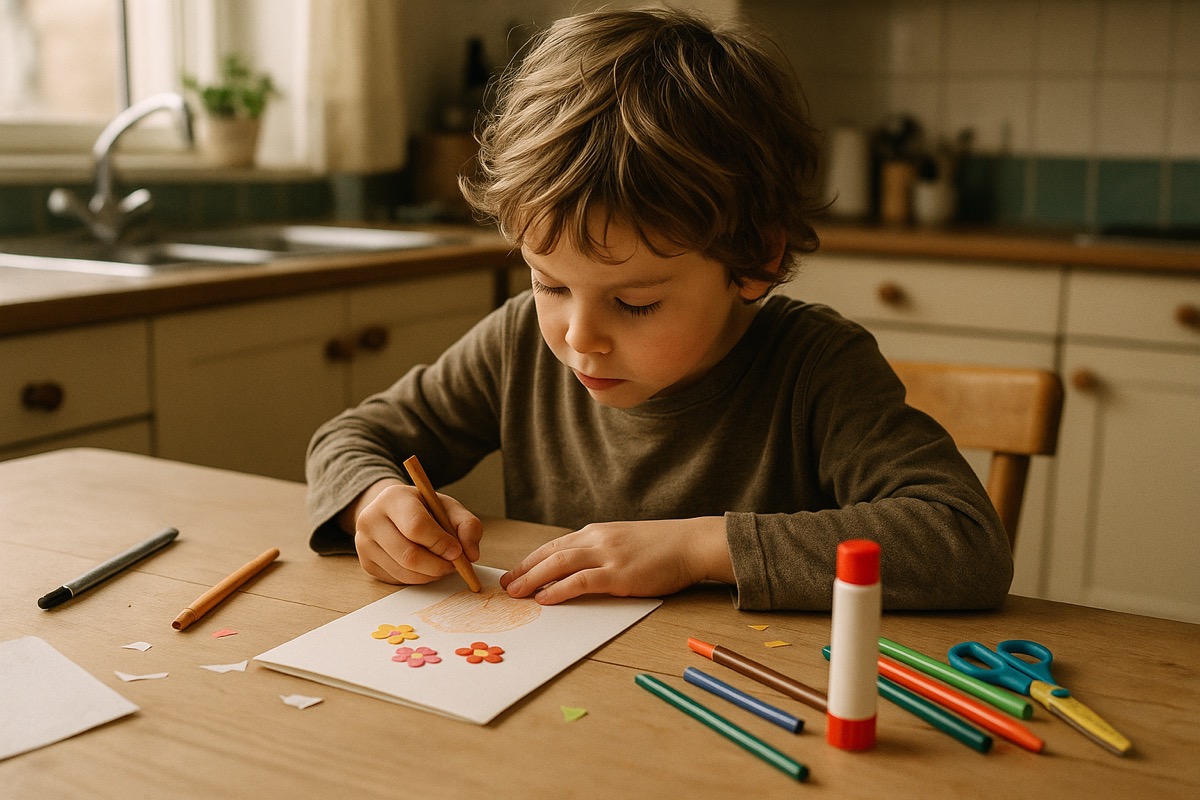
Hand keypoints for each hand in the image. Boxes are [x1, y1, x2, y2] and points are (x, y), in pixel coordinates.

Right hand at [347, 478, 482, 584]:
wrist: (392, 512)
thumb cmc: (424, 509)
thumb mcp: (447, 507)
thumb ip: (467, 525)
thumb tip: (471, 554)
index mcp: (393, 498)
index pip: (416, 526)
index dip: (440, 543)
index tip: (457, 551)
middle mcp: (371, 519)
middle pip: (409, 555)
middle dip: (438, 565)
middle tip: (454, 565)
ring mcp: (364, 543)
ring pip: (404, 572)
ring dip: (431, 574)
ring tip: (442, 564)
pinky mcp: (366, 563)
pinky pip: (398, 580)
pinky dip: (418, 578)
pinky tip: (425, 566)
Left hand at [500, 516, 732, 603]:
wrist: (691, 543)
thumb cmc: (662, 547)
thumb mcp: (624, 542)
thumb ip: (601, 552)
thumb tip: (577, 570)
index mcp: (597, 532)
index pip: (554, 545)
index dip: (531, 560)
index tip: (514, 573)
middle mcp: (597, 539)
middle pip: (550, 553)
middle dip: (524, 570)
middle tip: (505, 585)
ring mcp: (608, 555)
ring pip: (559, 564)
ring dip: (533, 579)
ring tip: (516, 593)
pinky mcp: (620, 574)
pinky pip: (581, 581)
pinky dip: (559, 590)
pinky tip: (545, 599)